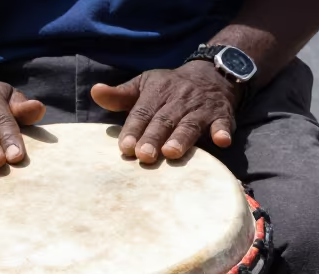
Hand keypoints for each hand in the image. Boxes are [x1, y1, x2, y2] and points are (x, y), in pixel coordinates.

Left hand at [91, 63, 239, 162]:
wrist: (212, 73)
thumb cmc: (170, 87)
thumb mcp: (145, 85)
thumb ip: (120, 95)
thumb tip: (95, 92)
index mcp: (157, 92)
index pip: (142, 112)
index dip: (134, 129)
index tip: (125, 147)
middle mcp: (178, 100)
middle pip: (164, 121)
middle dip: (154, 138)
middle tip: (145, 156)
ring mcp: (201, 108)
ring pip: (190, 124)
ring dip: (182, 138)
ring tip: (172, 153)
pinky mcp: (221, 115)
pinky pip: (223, 123)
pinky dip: (223, 131)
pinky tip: (222, 141)